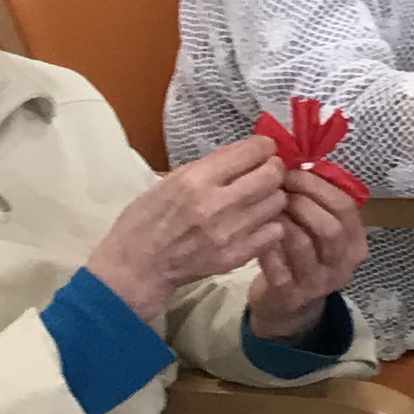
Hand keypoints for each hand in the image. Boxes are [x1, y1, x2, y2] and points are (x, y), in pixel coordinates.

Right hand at [87, 137, 294, 318]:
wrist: (135, 267)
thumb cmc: (146, 219)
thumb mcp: (171, 180)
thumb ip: (210, 166)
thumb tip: (246, 152)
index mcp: (196, 179)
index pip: (252, 151)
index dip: (264, 146)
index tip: (264, 149)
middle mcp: (216, 204)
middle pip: (272, 175)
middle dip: (274, 168)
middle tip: (266, 172)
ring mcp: (229, 233)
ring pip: (277, 202)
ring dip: (272, 196)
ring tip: (259, 198)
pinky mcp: (236, 257)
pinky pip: (274, 232)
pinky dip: (270, 224)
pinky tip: (257, 223)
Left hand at [249, 164, 372, 336]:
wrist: (288, 304)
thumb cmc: (302, 255)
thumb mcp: (319, 229)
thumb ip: (318, 202)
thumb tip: (296, 161)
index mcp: (355, 242)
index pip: (345, 207)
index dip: (318, 186)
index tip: (292, 172)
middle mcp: (343, 264)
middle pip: (330, 227)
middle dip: (302, 201)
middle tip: (277, 188)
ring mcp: (319, 283)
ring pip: (303, 244)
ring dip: (282, 220)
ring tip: (266, 207)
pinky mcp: (292, 296)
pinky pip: (278, 265)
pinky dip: (266, 245)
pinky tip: (257, 233)